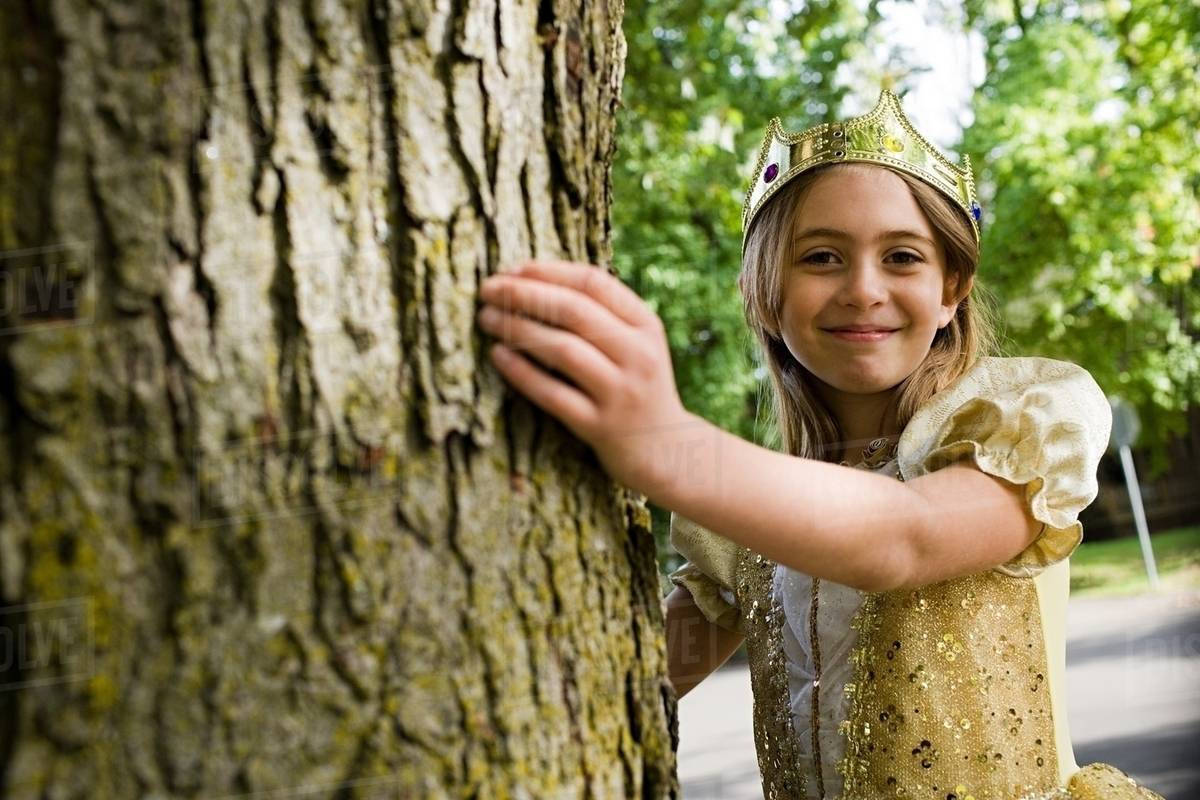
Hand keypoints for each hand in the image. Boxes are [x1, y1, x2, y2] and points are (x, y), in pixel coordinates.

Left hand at [476, 259, 692, 494]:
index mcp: (646, 326)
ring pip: (562, 349)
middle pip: (574, 311)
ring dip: (518, 329)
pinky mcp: (600, 426)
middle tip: (488, 289)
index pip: (594, 283)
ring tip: (486, 318)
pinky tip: (498, 356)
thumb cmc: (635, 386)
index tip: (513, 269)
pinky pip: (552, 394)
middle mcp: (638, 355)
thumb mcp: (636, 344)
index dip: (549, 271)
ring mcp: (620, 392)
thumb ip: (603, 314)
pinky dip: (521, 372)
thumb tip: (533, 279)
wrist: (663, 451)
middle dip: (524, 294)